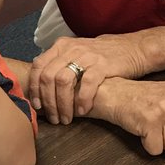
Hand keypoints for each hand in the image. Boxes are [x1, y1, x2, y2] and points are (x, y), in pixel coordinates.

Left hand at [29, 34, 144, 124]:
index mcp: (60, 47)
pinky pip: (87, 83)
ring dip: (63, 104)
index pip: (38, 67)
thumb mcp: (75, 54)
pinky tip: (83, 110)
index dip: (34, 89)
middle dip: (48, 101)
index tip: (37, 106)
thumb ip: (58, 66)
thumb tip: (40, 88)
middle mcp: (71, 49)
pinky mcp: (102, 64)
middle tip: (54, 117)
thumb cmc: (99, 57)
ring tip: (67, 118)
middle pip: (48, 77)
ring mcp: (86, 56)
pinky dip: (82, 99)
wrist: (130, 48)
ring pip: (64, 81)